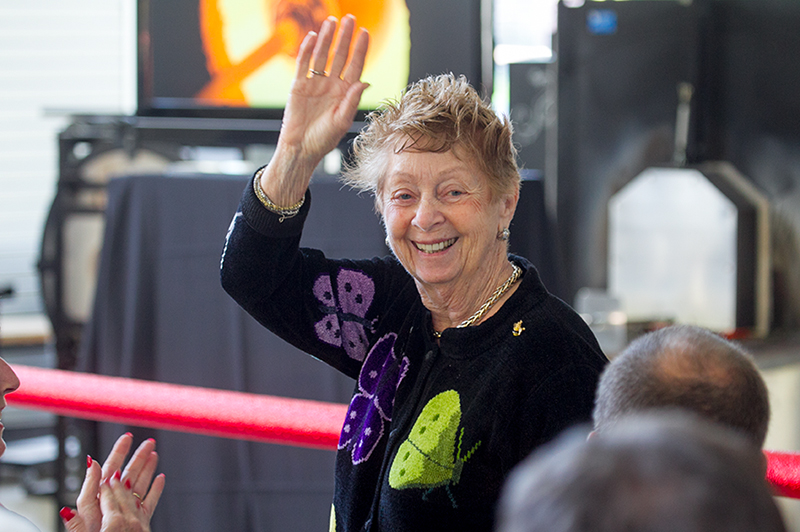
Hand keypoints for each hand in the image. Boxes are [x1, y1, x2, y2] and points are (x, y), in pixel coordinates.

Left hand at [61, 433, 164, 531]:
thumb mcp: (85, 509)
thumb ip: (89, 486)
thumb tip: (91, 462)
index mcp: (99, 496)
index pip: (110, 467)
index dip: (119, 451)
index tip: (127, 438)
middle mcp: (113, 501)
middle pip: (128, 473)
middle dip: (138, 456)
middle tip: (148, 442)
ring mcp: (126, 511)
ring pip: (139, 484)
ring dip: (148, 469)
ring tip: (154, 455)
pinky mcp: (137, 522)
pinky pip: (148, 502)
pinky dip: (156, 490)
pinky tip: (160, 479)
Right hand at [261, 14, 369, 205]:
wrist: (301, 149)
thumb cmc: (323, 140)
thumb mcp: (342, 121)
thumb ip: (352, 100)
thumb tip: (364, 81)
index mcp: (345, 93)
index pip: (355, 66)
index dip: (360, 50)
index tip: (365, 33)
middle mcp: (331, 85)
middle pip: (340, 56)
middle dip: (345, 38)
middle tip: (350, 19)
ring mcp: (315, 84)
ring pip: (322, 56)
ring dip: (327, 39)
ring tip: (332, 21)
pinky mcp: (298, 86)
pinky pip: (303, 64)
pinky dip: (307, 50)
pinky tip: (313, 37)